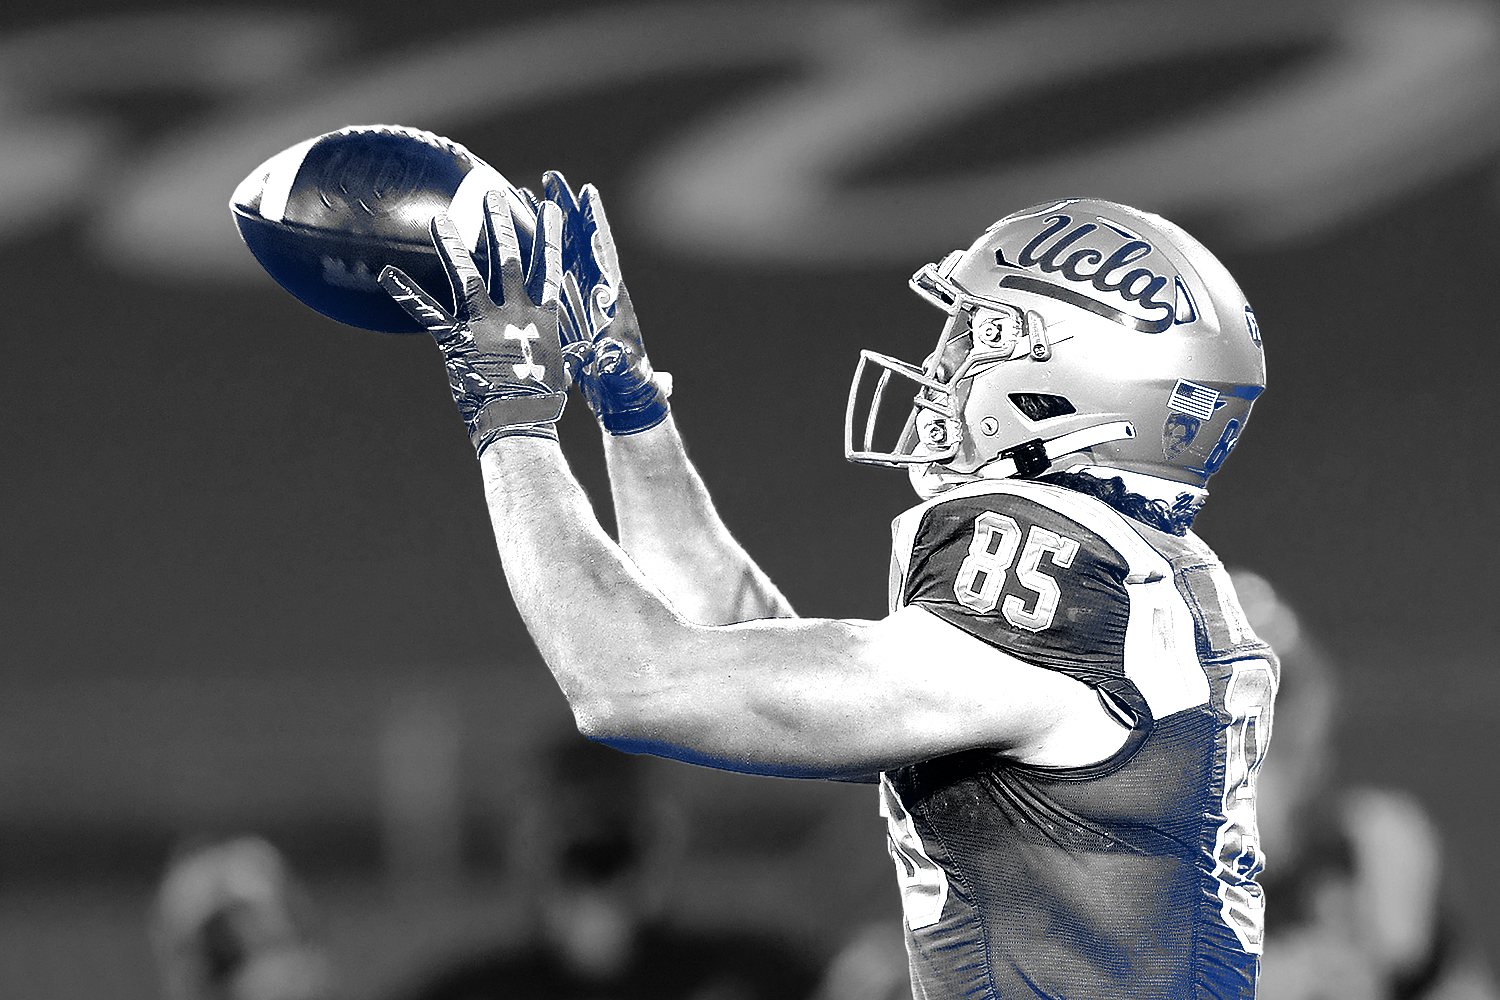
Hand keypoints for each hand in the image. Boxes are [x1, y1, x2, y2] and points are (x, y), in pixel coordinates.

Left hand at [379, 192, 589, 454]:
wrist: (520, 423)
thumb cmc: (541, 401)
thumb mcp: (562, 369)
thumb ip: (567, 350)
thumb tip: (587, 350)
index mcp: (544, 317)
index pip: (549, 268)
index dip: (550, 237)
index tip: (551, 209)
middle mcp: (515, 312)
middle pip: (510, 259)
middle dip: (503, 223)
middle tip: (495, 192)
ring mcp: (485, 324)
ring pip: (468, 275)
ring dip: (454, 245)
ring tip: (439, 219)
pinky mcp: (458, 341)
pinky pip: (428, 312)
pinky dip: (407, 292)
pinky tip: (386, 273)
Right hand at [544, 171, 670, 435]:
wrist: (623, 399)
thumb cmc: (628, 386)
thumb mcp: (624, 376)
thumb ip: (622, 368)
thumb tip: (619, 362)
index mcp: (615, 302)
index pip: (604, 254)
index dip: (596, 224)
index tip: (587, 193)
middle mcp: (599, 292)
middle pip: (580, 241)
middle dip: (566, 209)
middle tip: (551, 176)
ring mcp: (584, 298)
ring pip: (562, 253)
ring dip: (546, 225)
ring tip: (525, 195)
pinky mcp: (569, 310)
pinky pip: (549, 276)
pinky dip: (535, 255)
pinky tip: (515, 237)